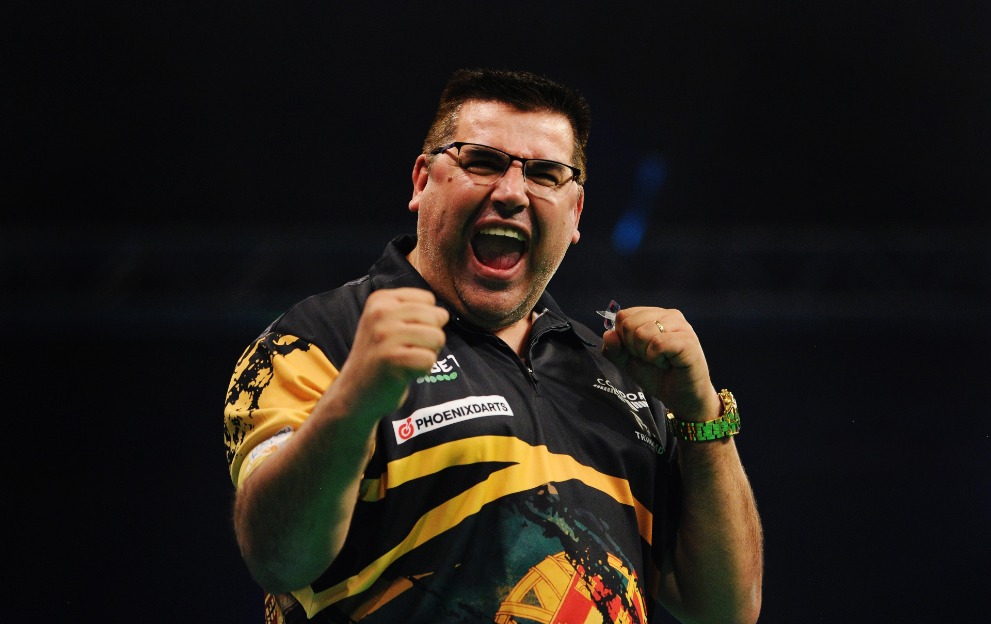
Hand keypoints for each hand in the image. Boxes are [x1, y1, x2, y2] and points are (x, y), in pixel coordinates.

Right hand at [332, 287, 449, 425]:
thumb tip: (444, 314)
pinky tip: (405, 373)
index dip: (426, 320)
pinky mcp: (392, 359)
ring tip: (407, 360)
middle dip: (431, 337)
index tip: (405, 334)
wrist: (355, 392)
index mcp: (381, 300)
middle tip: (409, 350)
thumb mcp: (387, 322)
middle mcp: (380, 313)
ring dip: (429, 353)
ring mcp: (385, 336)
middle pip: (436, 317)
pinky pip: (429, 359)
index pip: (428, 300)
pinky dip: (423, 370)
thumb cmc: (380, 356)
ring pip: (437, 337)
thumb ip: (415, 310)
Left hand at [600, 306, 718, 421]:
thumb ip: (614, 348)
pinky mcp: (688, 341)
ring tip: (660, 361)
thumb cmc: (657, 375)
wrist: (681, 397)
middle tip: (650, 358)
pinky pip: (657, 344)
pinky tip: (668, 364)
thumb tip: (608, 334)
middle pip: (630, 323)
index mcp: (655, 315)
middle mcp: (669, 315)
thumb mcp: (627, 362)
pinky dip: (656, 359)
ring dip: (645, 354)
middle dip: (633, 347)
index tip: (638, 352)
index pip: (624, 316)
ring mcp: (681, 326)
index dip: (623, 338)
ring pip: (642, 332)